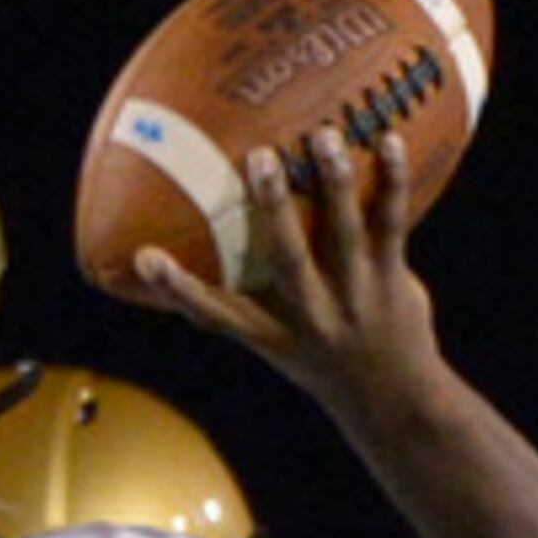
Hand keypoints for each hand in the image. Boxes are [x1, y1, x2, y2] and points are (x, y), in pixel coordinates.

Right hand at [133, 124, 452, 432]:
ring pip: (343, 234)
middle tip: (258, 157)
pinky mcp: (391, 282)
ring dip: (333, 183)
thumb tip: (218, 239)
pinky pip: (390, 225)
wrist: (393, 401)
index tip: (143, 258)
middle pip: (286, 258)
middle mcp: (310, 316)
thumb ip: (253, 300)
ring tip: (325, 136)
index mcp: (270, 333)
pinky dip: (392, 182)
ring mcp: (353, 297)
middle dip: (271, 207)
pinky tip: (390, 142)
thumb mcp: (282, 341)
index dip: (176, 288)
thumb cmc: (327, 359)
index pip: (214, 312)